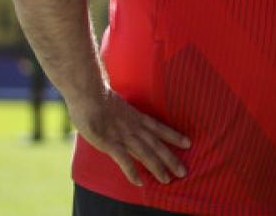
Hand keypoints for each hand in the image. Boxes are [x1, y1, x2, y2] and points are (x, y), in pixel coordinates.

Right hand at [67, 87, 189, 185]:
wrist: (88, 93)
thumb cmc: (96, 97)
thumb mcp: (115, 104)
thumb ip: (121, 114)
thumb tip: (120, 117)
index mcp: (136, 117)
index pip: (159, 128)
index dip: (174, 135)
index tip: (188, 143)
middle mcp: (134, 128)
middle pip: (156, 144)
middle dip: (170, 159)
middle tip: (183, 172)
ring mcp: (123, 136)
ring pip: (145, 154)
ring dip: (157, 167)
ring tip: (167, 180)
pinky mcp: (110, 143)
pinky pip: (124, 160)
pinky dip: (132, 171)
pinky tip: (140, 183)